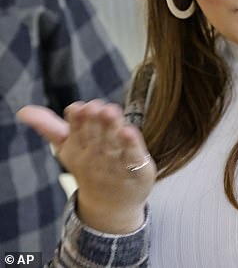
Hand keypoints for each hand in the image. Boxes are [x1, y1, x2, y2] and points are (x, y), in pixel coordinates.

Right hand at [16, 100, 155, 233]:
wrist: (110, 207)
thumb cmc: (89, 168)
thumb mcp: (67, 148)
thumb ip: (49, 127)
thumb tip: (23, 111)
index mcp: (78, 148)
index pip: (76, 131)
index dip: (78, 119)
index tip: (78, 108)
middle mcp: (96, 156)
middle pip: (95, 135)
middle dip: (95, 120)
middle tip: (96, 107)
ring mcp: (116, 164)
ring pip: (113, 144)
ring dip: (112, 128)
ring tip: (111, 111)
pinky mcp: (137, 170)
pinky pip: (134, 157)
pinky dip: (132, 145)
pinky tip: (130, 131)